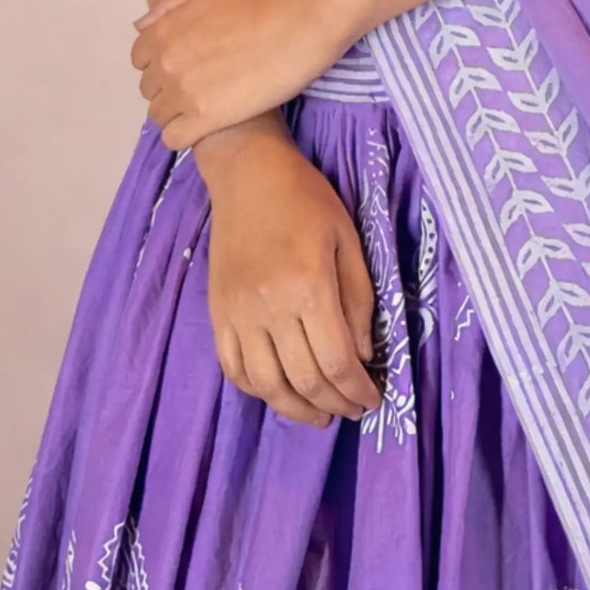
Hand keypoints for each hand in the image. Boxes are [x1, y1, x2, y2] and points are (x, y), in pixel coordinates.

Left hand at [130, 0, 348, 148]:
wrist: (299, 22)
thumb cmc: (260, 1)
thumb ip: (171, 6)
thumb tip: (140, 25)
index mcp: (164, 31)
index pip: (140, 60)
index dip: (160, 64)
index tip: (184, 66)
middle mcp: (166, 63)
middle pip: (150, 90)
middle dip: (169, 89)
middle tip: (202, 87)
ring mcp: (184, 92)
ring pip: (160, 117)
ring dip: (178, 114)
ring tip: (207, 108)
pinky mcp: (206, 118)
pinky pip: (175, 139)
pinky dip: (186, 136)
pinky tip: (207, 127)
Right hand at [198, 125, 382, 427]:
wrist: (247, 175)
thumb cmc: (306, 200)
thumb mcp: (348, 240)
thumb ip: (359, 300)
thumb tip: (364, 354)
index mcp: (308, 286)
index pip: (336, 361)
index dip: (357, 391)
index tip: (372, 400)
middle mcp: (269, 307)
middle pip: (303, 380)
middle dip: (334, 404)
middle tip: (353, 410)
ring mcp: (237, 313)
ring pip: (265, 384)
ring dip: (296, 409)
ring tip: (320, 414)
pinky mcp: (217, 313)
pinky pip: (233, 368)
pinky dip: (257, 390)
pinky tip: (279, 391)